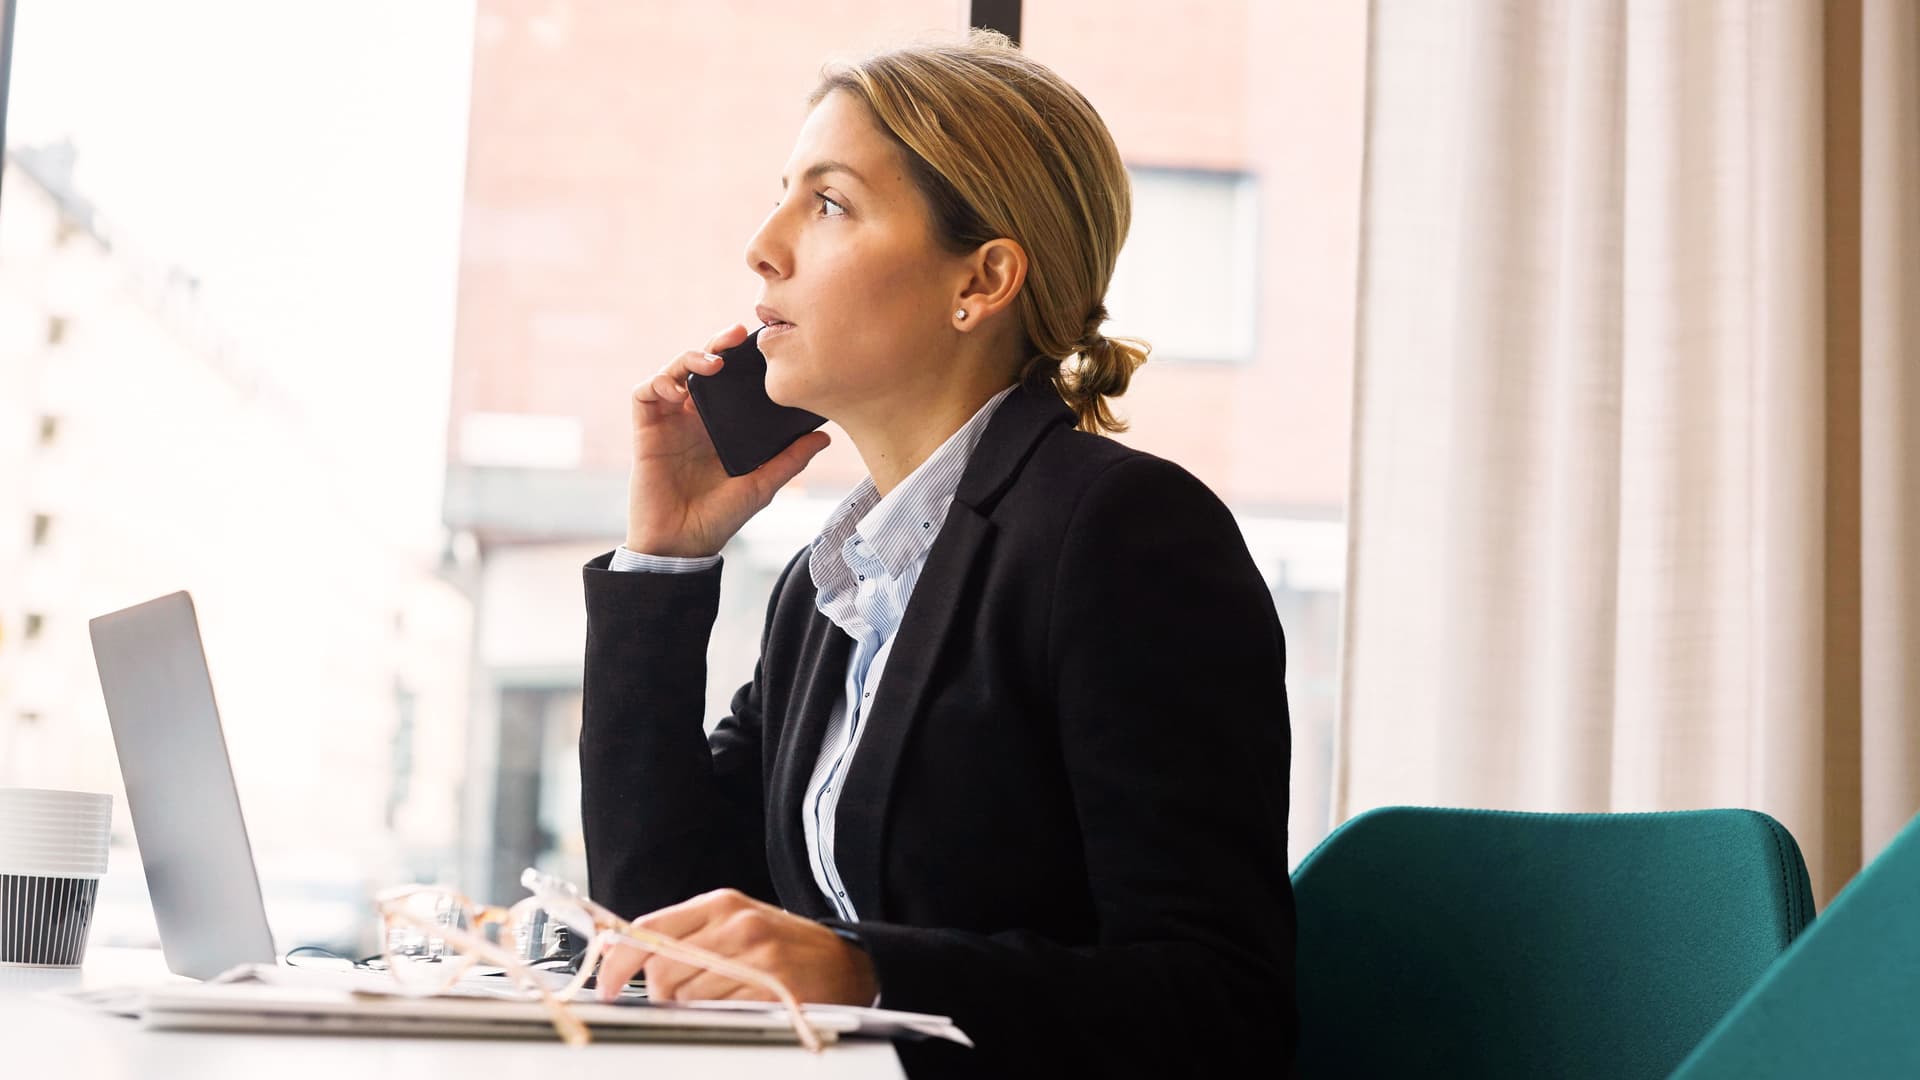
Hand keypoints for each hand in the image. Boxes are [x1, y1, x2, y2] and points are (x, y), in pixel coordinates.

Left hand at [594, 888, 877, 1005]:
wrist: (847, 962)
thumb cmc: (783, 947)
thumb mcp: (734, 924)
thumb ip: (683, 935)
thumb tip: (621, 954)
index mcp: (720, 904)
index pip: (648, 929)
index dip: (617, 962)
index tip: (605, 986)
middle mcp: (736, 924)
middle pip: (662, 970)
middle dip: (659, 995)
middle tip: (675, 1001)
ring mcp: (756, 957)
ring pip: (687, 996)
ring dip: (691, 1009)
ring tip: (720, 1000)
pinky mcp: (771, 989)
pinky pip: (719, 1014)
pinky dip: (719, 1018)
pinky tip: (739, 1007)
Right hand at [625, 323, 831, 556]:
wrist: (682, 544)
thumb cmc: (720, 518)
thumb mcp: (762, 485)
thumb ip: (790, 459)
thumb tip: (825, 436)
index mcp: (722, 425)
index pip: (732, 380)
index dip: (743, 358)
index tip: (765, 343)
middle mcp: (695, 417)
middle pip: (703, 365)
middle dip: (719, 344)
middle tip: (738, 335)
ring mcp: (670, 421)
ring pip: (673, 370)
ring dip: (690, 357)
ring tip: (713, 363)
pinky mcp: (646, 430)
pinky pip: (645, 394)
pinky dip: (659, 382)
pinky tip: (678, 388)